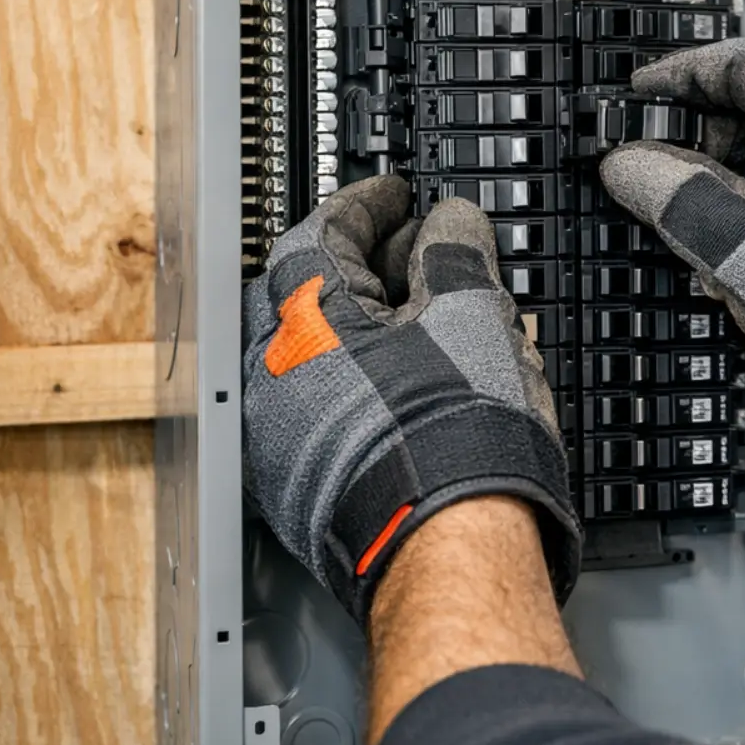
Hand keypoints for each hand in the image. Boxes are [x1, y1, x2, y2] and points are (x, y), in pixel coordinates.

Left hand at [241, 175, 579, 623]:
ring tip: (434, 326)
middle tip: (421, 253)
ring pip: (319, 355)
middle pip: (310, 292)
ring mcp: (278, 436)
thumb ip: (455, 252)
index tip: (396, 195)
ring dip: (369, 330)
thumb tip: (451, 226)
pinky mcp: (301, 487)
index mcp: (302, 318)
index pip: (325, 230)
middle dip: (367, 267)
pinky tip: (417, 391)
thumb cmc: (455, 437)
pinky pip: (326, 408)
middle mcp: (271, 375)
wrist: (449, 548)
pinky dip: (365, 384)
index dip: (370, 203)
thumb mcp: (473, 313)